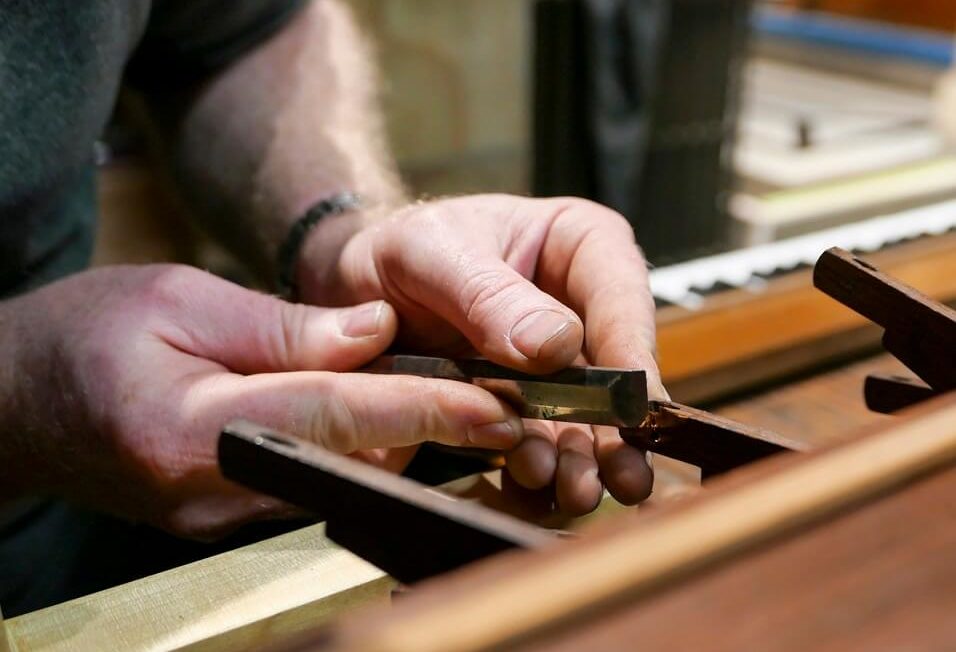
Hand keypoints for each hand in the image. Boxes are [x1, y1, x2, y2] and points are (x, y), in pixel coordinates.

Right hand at [3, 265, 524, 538]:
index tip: (496, 407)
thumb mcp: (176, 299)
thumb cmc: (84, 336)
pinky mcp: (227, 516)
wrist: (17, 401)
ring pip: (341, 477)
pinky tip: (390, 417)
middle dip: (431, 427)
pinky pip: (314, 483)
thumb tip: (374, 332)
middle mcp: (214, 488)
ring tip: (462, 399)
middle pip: (351, 458)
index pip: (333, 416)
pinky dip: (360, 451)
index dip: (422, 410)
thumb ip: (281, 327)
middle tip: (501, 394)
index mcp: (191, 424)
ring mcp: (220, 514)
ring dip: (402, 439)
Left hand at [299, 194, 664, 513]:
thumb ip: (488, 294)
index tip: (632, 403)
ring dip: (583, 458)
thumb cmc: (401, 250)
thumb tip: (556, 346)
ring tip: (574, 492)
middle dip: (617, 426)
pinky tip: (535, 486)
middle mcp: (580, 305)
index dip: (631, 350)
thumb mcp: (432, 254)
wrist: (355, 289)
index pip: (621, 293)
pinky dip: (541, 465)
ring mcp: (558, 362)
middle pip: (615, 368)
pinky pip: (544, 439)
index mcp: (578, 244)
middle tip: (622, 474)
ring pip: (586, 415)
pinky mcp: (529, 404)